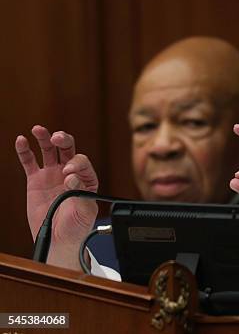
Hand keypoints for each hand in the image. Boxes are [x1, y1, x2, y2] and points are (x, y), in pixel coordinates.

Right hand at [15, 126, 98, 269]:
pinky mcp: (35, 180)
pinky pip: (30, 162)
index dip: (76, 163)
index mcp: (86, 179)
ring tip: (39, 130)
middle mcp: (70, 173)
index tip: (68, 173)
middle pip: (68, 149)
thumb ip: (81, 194)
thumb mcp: (85, 212)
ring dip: (45, 138)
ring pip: (49, 151)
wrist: (59, 240)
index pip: (82, 163)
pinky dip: (25, 150)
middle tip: (57, 138)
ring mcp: (52, 175)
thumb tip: (70, 178)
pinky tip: (21, 140)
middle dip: (63, 140)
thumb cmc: (76, 227)